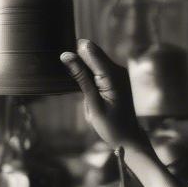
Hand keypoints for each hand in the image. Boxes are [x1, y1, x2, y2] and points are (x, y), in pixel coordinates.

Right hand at [61, 40, 149, 154]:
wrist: (127, 136)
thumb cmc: (110, 125)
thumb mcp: (92, 103)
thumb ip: (81, 77)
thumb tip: (66, 55)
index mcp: (113, 75)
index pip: (89, 50)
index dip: (73, 52)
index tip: (60, 62)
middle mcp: (117, 68)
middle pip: (90, 51)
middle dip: (76, 58)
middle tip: (69, 78)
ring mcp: (117, 71)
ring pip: (93, 57)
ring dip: (81, 66)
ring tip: (75, 83)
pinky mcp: (115, 76)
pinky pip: (97, 66)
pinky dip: (87, 72)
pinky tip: (83, 85)